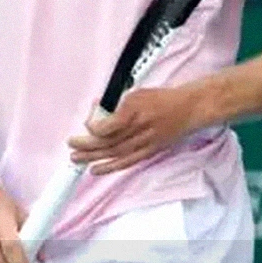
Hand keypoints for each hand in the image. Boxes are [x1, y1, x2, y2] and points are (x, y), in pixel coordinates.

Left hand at [67, 86, 199, 174]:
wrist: (189, 109)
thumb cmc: (163, 99)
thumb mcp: (138, 93)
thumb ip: (117, 102)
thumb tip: (98, 110)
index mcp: (136, 109)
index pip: (109, 125)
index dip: (94, 127)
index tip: (88, 124)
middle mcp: (139, 128)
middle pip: (108, 141)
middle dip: (87, 145)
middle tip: (72, 144)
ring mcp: (145, 142)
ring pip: (114, 153)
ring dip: (93, 157)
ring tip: (76, 158)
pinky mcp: (150, 151)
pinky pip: (127, 162)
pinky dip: (110, 167)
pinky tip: (95, 170)